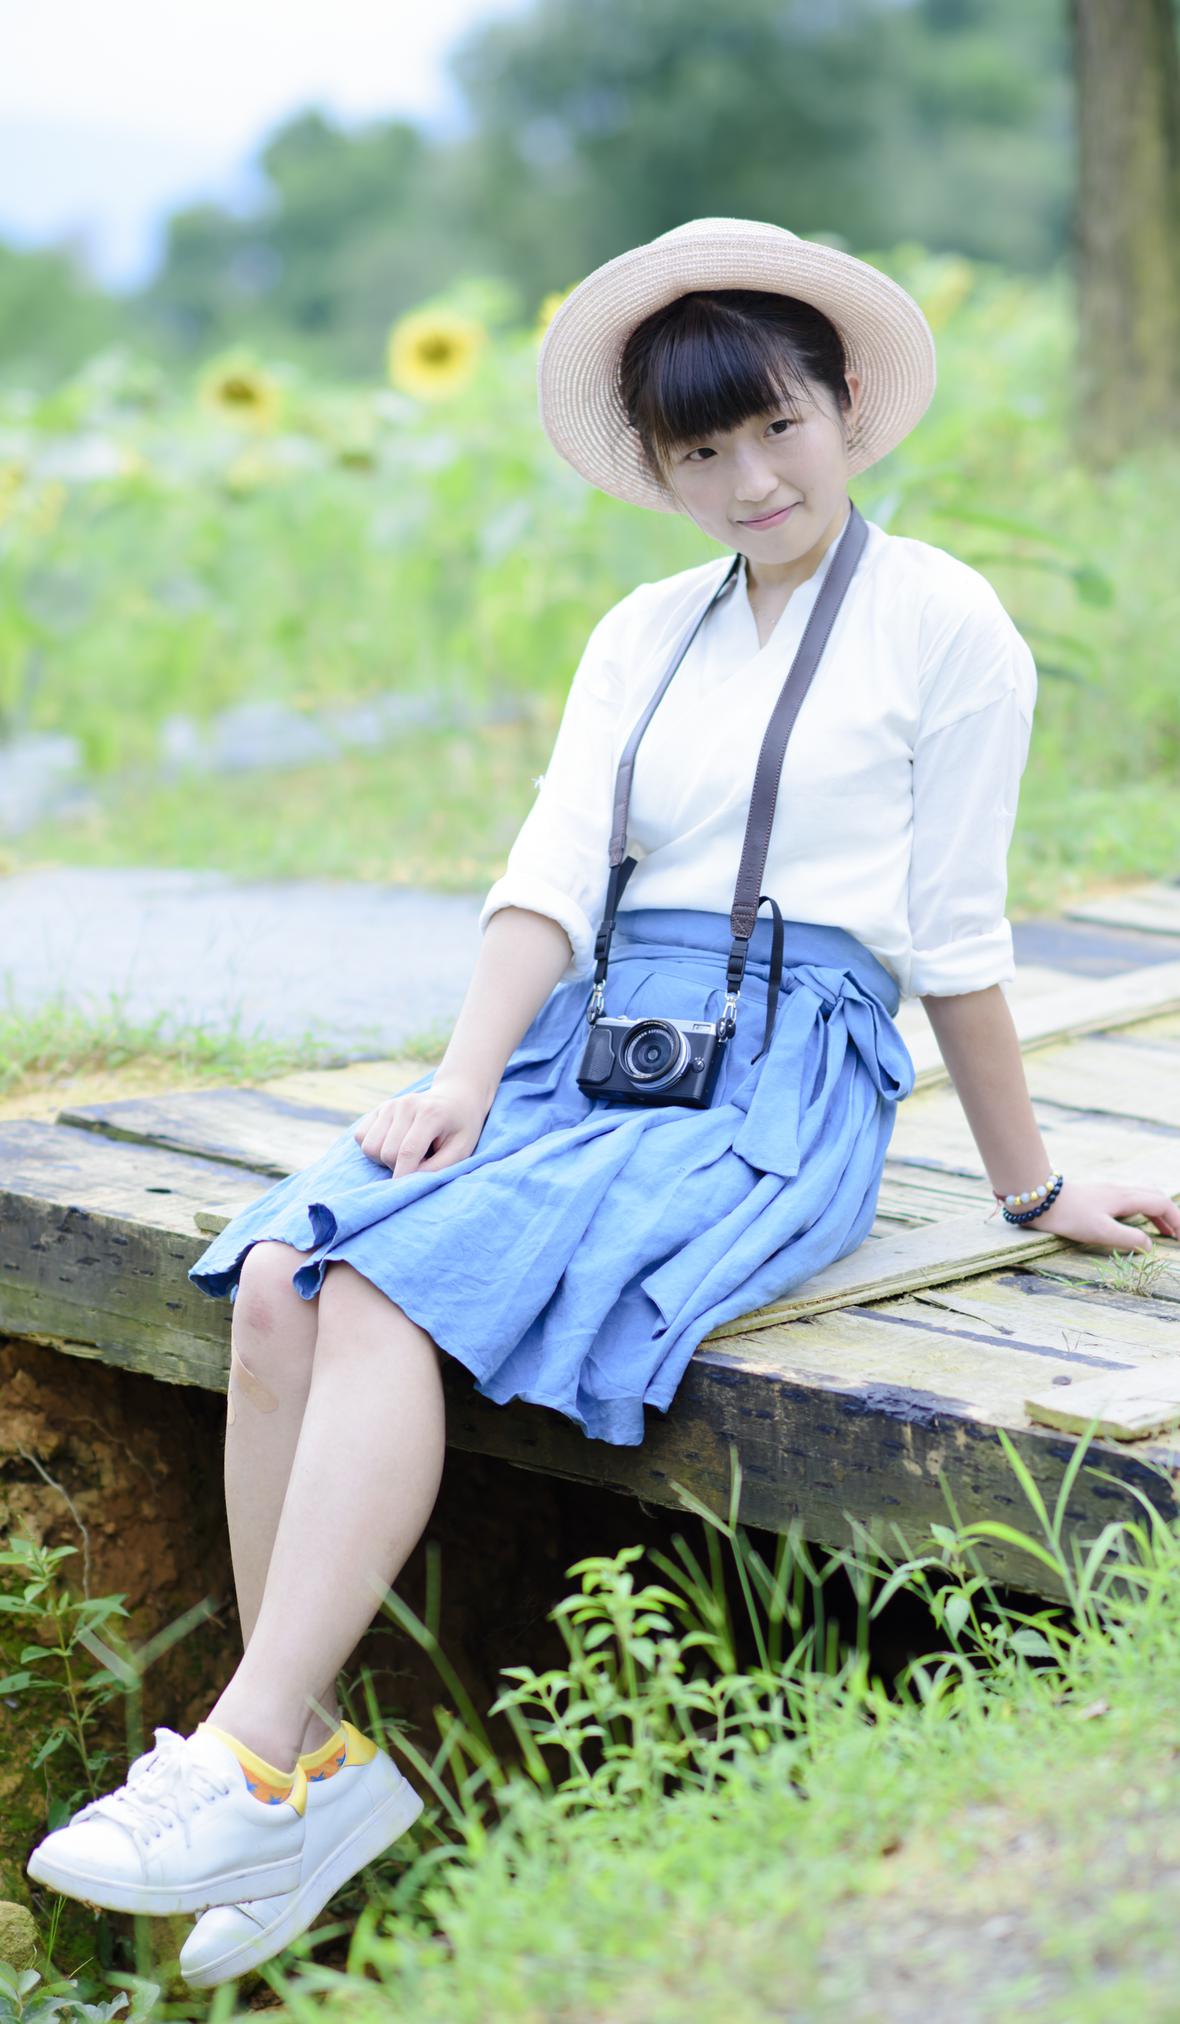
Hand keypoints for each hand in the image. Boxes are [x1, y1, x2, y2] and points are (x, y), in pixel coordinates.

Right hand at [353, 1072, 492, 1179]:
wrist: (456, 1097)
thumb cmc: (462, 1128)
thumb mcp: (462, 1149)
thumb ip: (438, 1167)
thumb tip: (410, 1181)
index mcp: (430, 1113)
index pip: (408, 1152)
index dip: (403, 1176)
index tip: (404, 1192)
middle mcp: (406, 1105)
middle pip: (387, 1153)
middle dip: (399, 1167)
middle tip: (420, 1163)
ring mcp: (390, 1104)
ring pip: (369, 1147)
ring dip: (384, 1159)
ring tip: (407, 1154)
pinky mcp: (379, 1108)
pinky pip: (361, 1137)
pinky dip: (374, 1148)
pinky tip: (394, 1144)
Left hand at [1013, 1178, 1179, 1254]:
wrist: (1039, 1198)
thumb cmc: (1069, 1216)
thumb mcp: (1101, 1231)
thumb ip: (1128, 1239)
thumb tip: (1150, 1245)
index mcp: (1126, 1198)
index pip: (1162, 1204)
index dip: (1177, 1220)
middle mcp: (1120, 1191)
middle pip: (1155, 1197)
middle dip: (1170, 1216)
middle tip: (1177, 1236)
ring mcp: (1108, 1191)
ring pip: (1142, 1198)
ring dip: (1156, 1214)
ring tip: (1163, 1233)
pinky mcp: (1097, 1195)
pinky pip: (1129, 1200)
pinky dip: (1141, 1212)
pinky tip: (1134, 1223)